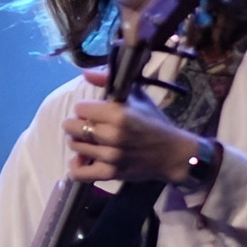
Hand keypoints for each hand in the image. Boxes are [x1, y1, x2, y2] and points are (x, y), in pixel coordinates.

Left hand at [65, 76, 199, 183]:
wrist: (173, 153)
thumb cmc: (154, 122)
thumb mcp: (137, 96)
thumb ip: (109, 82)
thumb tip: (84, 73)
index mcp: (118, 114)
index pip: (80, 108)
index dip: (84, 109)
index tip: (92, 111)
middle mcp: (112, 135)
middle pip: (72, 128)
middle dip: (76, 124)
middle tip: (86, 125)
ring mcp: (110, 156)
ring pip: (75, 146)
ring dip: (78, 142)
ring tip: (89, 140)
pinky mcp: (110, 173)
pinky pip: (79, 173)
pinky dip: (76, 167)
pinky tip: (82, 159)